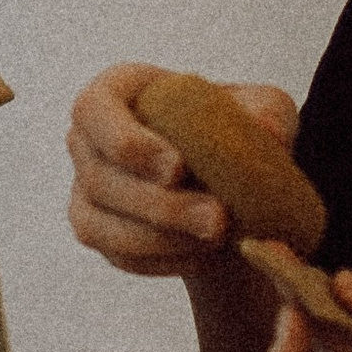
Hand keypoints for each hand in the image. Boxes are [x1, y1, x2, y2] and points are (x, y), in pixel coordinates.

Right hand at [65, 62, 299, 277]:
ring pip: (99, 223)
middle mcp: (87, 138)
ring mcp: (84, 187)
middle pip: (100, 176)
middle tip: (217, 219)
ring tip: (216, 240)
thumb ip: (266, 111)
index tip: (180, 167)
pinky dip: (159, 260)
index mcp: (116, 91)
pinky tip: (200, 255)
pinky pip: (116, 255)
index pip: (95, 108)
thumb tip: (267, 130)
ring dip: (159, 238)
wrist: (226, 180)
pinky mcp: (95, 229)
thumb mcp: (262, 109)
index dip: (127, 141)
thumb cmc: (233, 128)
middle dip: (159, 205)